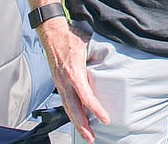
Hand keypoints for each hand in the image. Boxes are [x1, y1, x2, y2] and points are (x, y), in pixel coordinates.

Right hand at [37, 19, 109, 142]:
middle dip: (82, 125)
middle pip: (73, 109)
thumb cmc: (71, 37)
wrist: (52, 33)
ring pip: (68, 108)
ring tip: (86, 134)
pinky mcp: (58, 83)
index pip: (85, 96)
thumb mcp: (88, 43)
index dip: (95, 109)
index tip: (105, 119)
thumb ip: (99, 54)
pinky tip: (78, 119)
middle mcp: (65, 81)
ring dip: (77, 123)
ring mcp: (60, 83)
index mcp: (74, 72)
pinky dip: (72, 113)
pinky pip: (65, 101)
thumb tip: (115, 58)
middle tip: (91, 138)